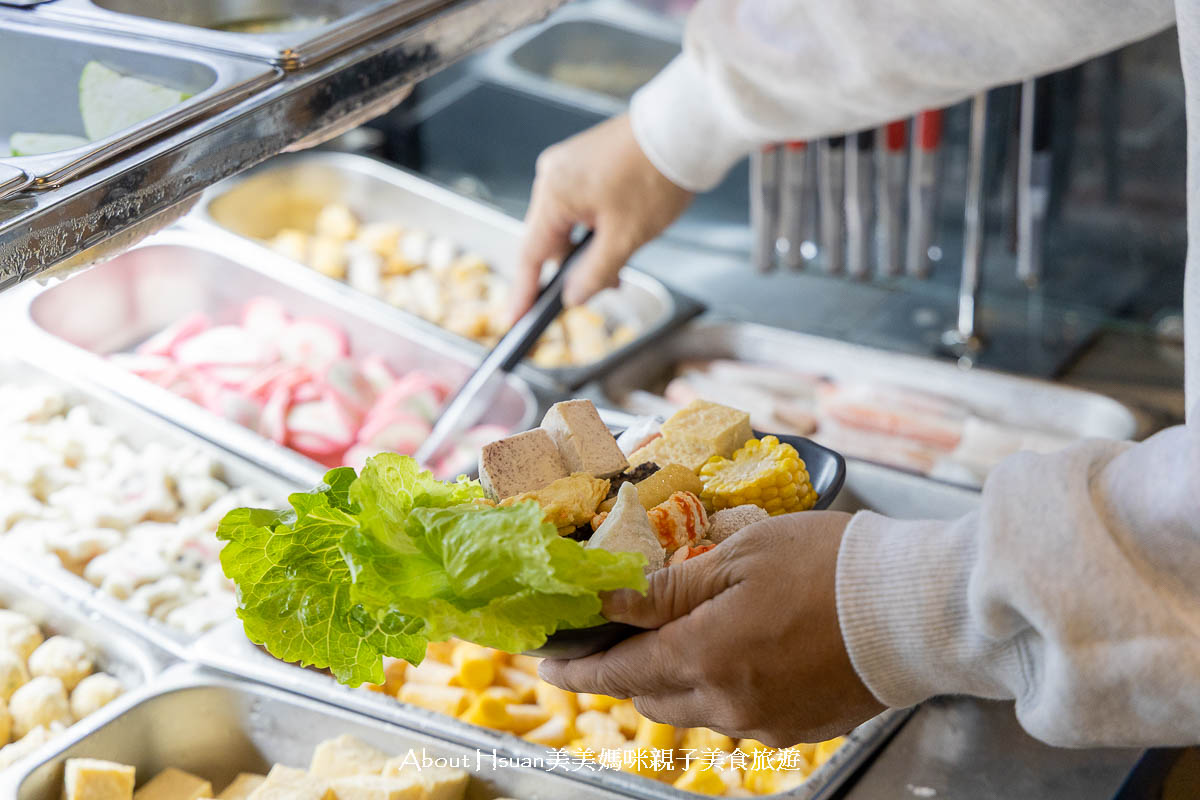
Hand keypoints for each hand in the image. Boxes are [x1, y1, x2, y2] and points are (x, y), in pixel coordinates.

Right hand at [512, 114, 692, 317]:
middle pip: (549, 239)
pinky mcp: (585, 162)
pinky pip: (579, 205)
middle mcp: (553, 175)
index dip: (524, 292)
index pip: (532, 254)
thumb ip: (595, 273)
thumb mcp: (626, 237)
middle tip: (607, 286)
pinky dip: (594, 227)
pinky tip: (619, 236)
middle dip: (574, 269)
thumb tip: (573, 297)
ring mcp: (568, 166)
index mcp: (554, 193)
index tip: (513, 320)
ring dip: (589, 248)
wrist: (684, 130)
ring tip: (623, 260)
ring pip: (567, 224)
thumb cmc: (656, 175)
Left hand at [539, 511, 884, 746]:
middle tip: (614, 638)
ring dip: (675, 678)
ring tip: (681, 636)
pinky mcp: (800, 727)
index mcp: (707, 657)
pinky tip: (737, 653)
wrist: (918, 608)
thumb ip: (669, 587)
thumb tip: (610, 601)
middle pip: (652, 695)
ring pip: (695, 708)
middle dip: (625, 670)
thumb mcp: (739, 558)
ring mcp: (767, 722)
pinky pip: (739, 714)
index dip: (578, 669)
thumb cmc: (830, 566)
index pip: (619, 673)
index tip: (549, 663)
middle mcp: (730, 703)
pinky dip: (720, 687)